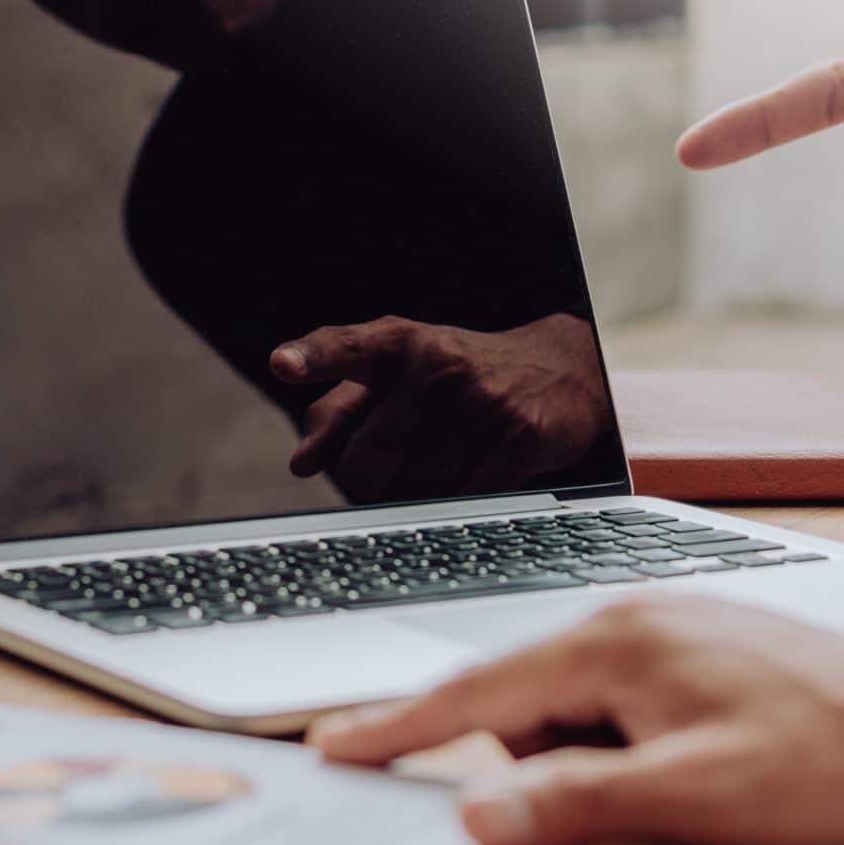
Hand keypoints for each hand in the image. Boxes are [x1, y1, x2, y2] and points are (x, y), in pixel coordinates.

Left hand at [269, 313, 613, 499]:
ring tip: (440, 463)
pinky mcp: (519, 436)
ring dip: (415, 496)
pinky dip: (456, 502)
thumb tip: (302, 461)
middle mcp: (437, 364)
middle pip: (363, 464)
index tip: (282, 363)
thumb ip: (340, 411)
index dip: (314, 357)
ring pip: (411, 492)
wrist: (561, 371)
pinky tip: (470, 476)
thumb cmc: (458, 377)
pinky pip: (460, 501)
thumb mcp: (397, 376)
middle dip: (369, 481)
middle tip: (396, 463)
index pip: (348, 348)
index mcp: (399, 342)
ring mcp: (481, 399)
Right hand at [310, 596, 843, 844]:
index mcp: (619, 640)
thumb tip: (474, 814)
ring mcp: (682, 632)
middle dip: (548, 771)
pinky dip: (645, 756)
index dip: (398, 726)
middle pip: (530, 707)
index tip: (330, 743)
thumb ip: (575, 803)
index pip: (474, 691)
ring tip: (697, 796)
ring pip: (586, 714)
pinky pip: (635, 711)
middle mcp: (641, 618)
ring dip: (608, 768)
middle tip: (635, 811)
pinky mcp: (715, 657)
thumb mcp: (696, 799)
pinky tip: (711, 782)